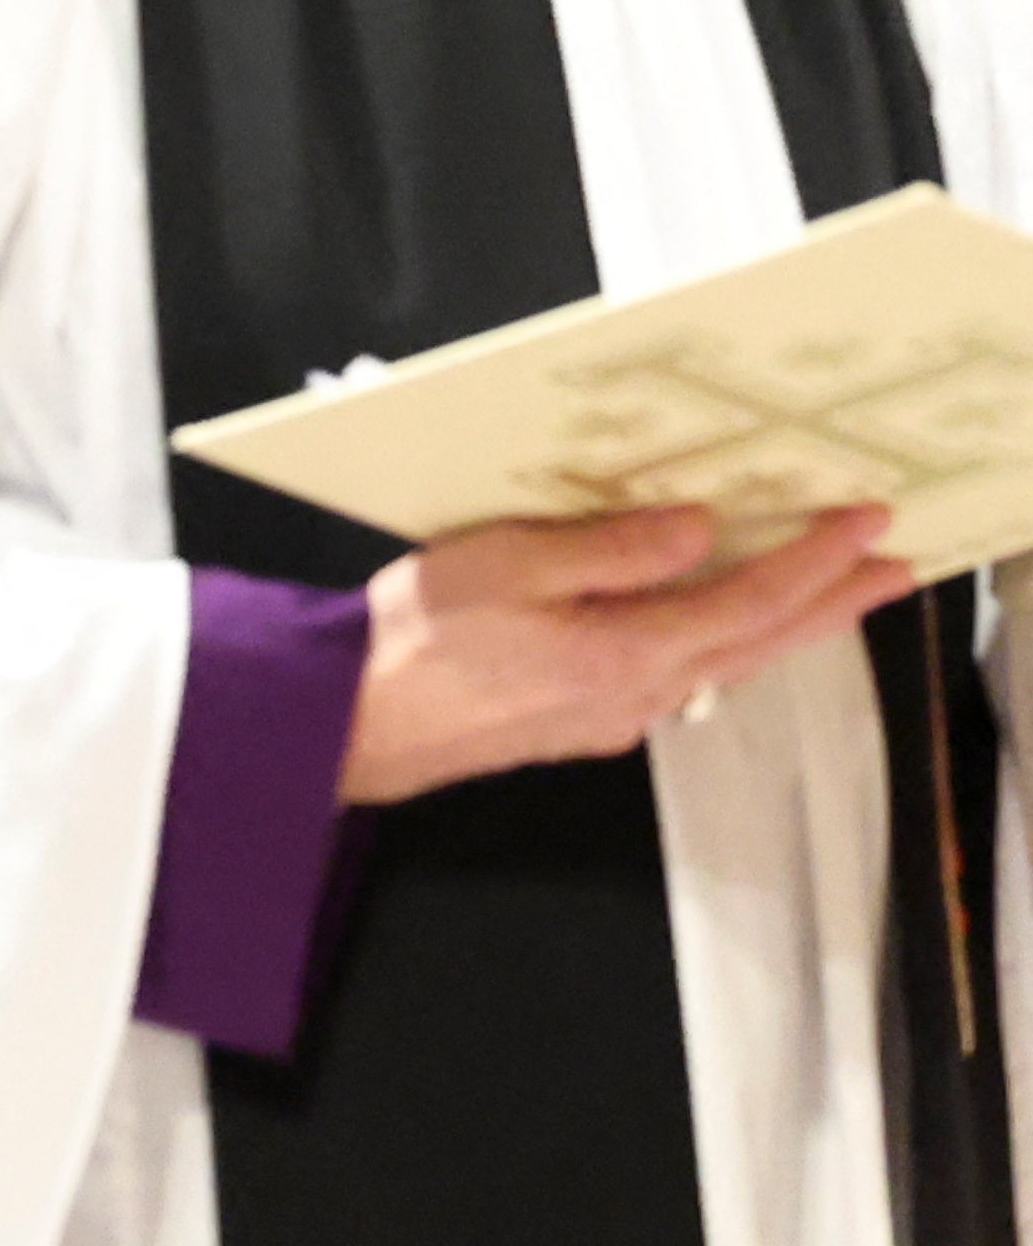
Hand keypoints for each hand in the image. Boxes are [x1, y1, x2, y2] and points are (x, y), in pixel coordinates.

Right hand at [342, 502, 913, 806]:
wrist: (350, 724)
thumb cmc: (416, 634)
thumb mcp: (508, 562)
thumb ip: (611, 548)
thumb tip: (703, 530)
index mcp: (628, 649)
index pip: (751, 601)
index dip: (817, 561)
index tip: (869, 520)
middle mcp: (640, 693)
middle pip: (760, 645)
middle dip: (833, 604)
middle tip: (896, 569)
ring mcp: (613, 718)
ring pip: (725, 667)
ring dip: (785, 627)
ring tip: (826, 595)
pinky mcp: (580, 726)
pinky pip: (682, 678)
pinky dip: (726, 645)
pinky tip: (718, 630)